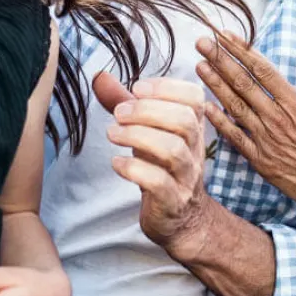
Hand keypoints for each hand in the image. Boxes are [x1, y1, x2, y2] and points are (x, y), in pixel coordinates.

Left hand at [94, 72, 214, 259]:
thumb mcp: (147, 131)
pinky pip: (159, 183)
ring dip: (138, 137)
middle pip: (184, 121)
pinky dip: (134, 169)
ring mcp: (187, 176)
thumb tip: (100, 76)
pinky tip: (116, 163)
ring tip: (112, 133)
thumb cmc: (161, 166)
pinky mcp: (172, 201)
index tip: (136, 89)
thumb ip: (125, 103)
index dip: (167, 88)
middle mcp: (195, 149)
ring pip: (173, 151)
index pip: (195, 98)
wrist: (181, 219)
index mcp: (193, 126)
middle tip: (118, 114)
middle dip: (147, 111)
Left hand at [195, 32, 295, 220]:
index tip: (225, 35)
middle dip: (220, 60)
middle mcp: (277, 118)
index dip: (242, 50)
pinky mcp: (262, 161)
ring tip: (199, 66)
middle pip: (242, 83)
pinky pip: (236, 138)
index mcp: (295, 102)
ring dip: (215, 85)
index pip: (262, 69)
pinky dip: (220, 122)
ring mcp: (267, 140)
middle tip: (201, 42)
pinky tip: (205, 107)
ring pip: (234, 106)